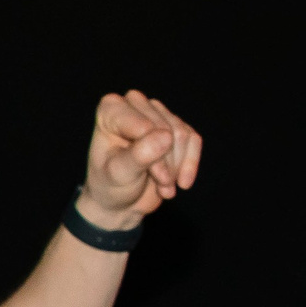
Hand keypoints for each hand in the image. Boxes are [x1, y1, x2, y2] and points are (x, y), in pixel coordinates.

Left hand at [76, 90, 201, 229]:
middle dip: (165, 162)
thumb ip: (139, 155)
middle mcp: (133, 104)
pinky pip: (194, 140)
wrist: (120, 202)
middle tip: (159, 183)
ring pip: (182, 134)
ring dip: (176, 167)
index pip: (144, 126)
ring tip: (164, 185)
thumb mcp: (119, 174)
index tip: (146, 175)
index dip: (151, 154)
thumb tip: (167, 136)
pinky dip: (189, 164)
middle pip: (166, 128)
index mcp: (111, 109)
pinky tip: (181, 182)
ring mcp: (156, 112)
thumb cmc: (111, 184)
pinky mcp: (175, 126)